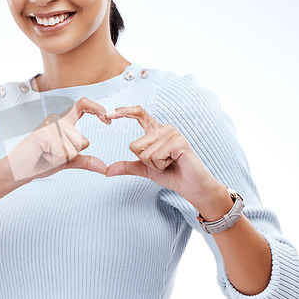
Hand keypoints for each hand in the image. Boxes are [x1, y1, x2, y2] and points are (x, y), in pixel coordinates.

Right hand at [0, 97, 110, 190]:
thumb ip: (85, 161)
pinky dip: (55, 160)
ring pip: (74, 148)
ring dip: (62, 158)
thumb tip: (105, 168)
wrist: (17, 170)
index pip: (83, 105)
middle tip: (53, 155)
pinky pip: (63, 153)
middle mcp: (56, 120)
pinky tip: (42, 155)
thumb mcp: (67, 161)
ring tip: (46, 154)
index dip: (97, 108)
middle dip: (72, 155)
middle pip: (82, 140)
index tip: (108, 119)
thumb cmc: (40, 162)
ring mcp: (49, 126)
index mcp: (63, 122)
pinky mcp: (43, 135)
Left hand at [105, 106, 222, 204]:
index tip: (108, 114)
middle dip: (145, 161)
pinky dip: (161, 165)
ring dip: (155, 165)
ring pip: (144, 153)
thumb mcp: (145, 169)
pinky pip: (155, 156)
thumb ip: (127, 166)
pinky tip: (175, 163)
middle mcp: (164, 128)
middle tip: (163, 163)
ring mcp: (172, 133)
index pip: (139, 113)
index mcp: (156, 131)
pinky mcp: (178, 142)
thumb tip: (107, 170)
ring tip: (170, 163)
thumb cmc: (172, 174)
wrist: (192, 187)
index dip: (124, 112)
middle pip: (135, 145)